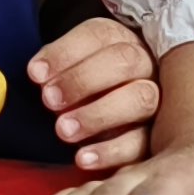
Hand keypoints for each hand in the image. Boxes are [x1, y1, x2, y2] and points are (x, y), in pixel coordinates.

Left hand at [28, 18, 161, 173]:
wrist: (109, 114)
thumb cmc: (83, 89)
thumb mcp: (68, 69)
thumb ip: (54, 66)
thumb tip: (37, 72)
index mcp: (120, 41)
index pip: (99, 36)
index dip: (66, 53)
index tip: (35, 74)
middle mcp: (145, 66)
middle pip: (126, 60)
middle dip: (83, 80)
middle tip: (50, 100)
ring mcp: (157, 101)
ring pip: (141, 99)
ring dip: (97, 115)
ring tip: (63, 130)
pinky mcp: (157, 138)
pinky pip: (142, 143)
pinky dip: (110, 151)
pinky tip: (82, 158)